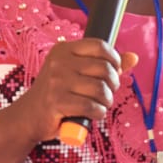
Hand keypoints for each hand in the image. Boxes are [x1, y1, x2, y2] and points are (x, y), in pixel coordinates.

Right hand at [11, 39, 138, 142]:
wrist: (28, 116)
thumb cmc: (57, 94)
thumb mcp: (77, 74)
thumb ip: (105, 65)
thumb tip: (134, 57)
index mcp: (64, 49)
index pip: (100, 46)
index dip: (115, 60)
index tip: (114, 72)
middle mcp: (59, 62)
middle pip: (104, 68)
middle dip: (113, 84)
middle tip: (107, 94)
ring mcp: (57, 81)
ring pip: (100, 89)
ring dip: (106, 101)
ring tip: (100, 105)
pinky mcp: (56, 102)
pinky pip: (91, 106)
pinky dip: (98, 113)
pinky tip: (93, 114)